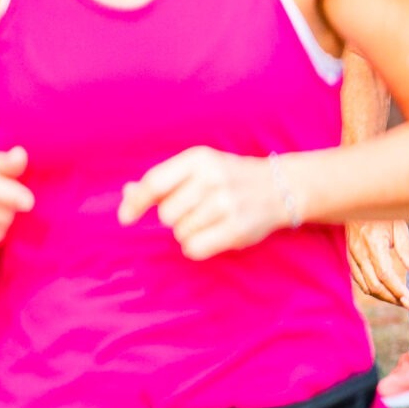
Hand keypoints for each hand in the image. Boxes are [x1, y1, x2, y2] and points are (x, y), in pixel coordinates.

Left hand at [119, 148, 295, 260]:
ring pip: (180, 233)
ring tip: (210, 220)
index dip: (136, 203)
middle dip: (174, 218)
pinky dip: (197, 247)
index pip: (154, 183)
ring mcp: (227, 203)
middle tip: (195, 210)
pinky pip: (195, 248)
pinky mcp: (238, 228)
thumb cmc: (228, 178)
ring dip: (188, 232)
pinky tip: (213, 236)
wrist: (282, 186)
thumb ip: (162, 181)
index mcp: (198, 159)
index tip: (125, 218)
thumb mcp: (197, 169)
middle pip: (166, 214)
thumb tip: (127, 193)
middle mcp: (212, 178)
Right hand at [348, 218, 408, 306]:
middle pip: (374, 285)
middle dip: (392, 298)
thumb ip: (407, 250)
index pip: (385, 275)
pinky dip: (370, 288)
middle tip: (408, 305)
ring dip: (382, 296)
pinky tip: (382, 290)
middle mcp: (359, 252)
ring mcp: (352, 255)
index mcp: (373, 244)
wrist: (356, 200)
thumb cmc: (381, 211)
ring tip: (398, 300)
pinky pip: (358, 278)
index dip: (398, 291)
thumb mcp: (399, 225)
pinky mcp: (350, 256)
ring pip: (364, 285)